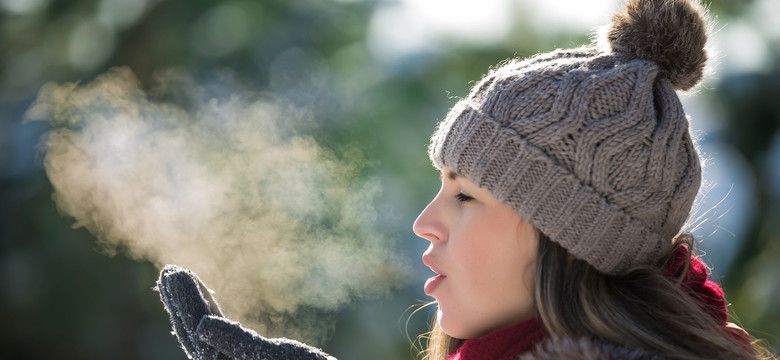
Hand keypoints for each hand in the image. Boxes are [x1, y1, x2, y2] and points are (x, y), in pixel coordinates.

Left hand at [156, 265, 335, 359]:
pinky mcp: (249, 358)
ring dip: (192, 304)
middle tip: (168, 270)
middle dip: (181, 301)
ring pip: (204, 333)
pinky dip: (212, 313)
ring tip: (178, 277)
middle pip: (194, 333)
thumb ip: (237, 343)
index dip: (186, 302)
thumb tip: (201, 326)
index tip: (177, 272)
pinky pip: (221, 335)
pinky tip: (208, 299)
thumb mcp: (274, 358)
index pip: (198, 333)